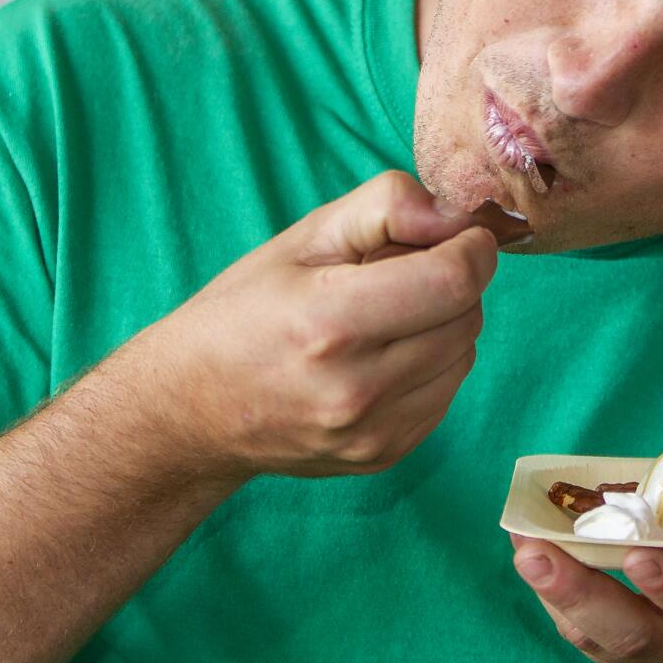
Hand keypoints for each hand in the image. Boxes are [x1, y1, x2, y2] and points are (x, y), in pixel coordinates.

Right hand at [133, 171, 497, 479]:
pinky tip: (384, 355)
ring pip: (464, 355)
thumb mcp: (304, 237)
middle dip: (454, 282)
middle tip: (404, 273)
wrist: (191, 410)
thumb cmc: (244, 310)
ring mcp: (373, 432)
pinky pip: (446, 393)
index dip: (471, 250)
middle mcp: (356, 389)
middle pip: (466, 316)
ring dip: (446, 324)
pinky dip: (433, 364)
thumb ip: (386, 207)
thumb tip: (455, 217)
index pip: (453, 282)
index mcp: (330, 323)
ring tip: (388, 316)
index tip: (462, 236)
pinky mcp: (384, 455)